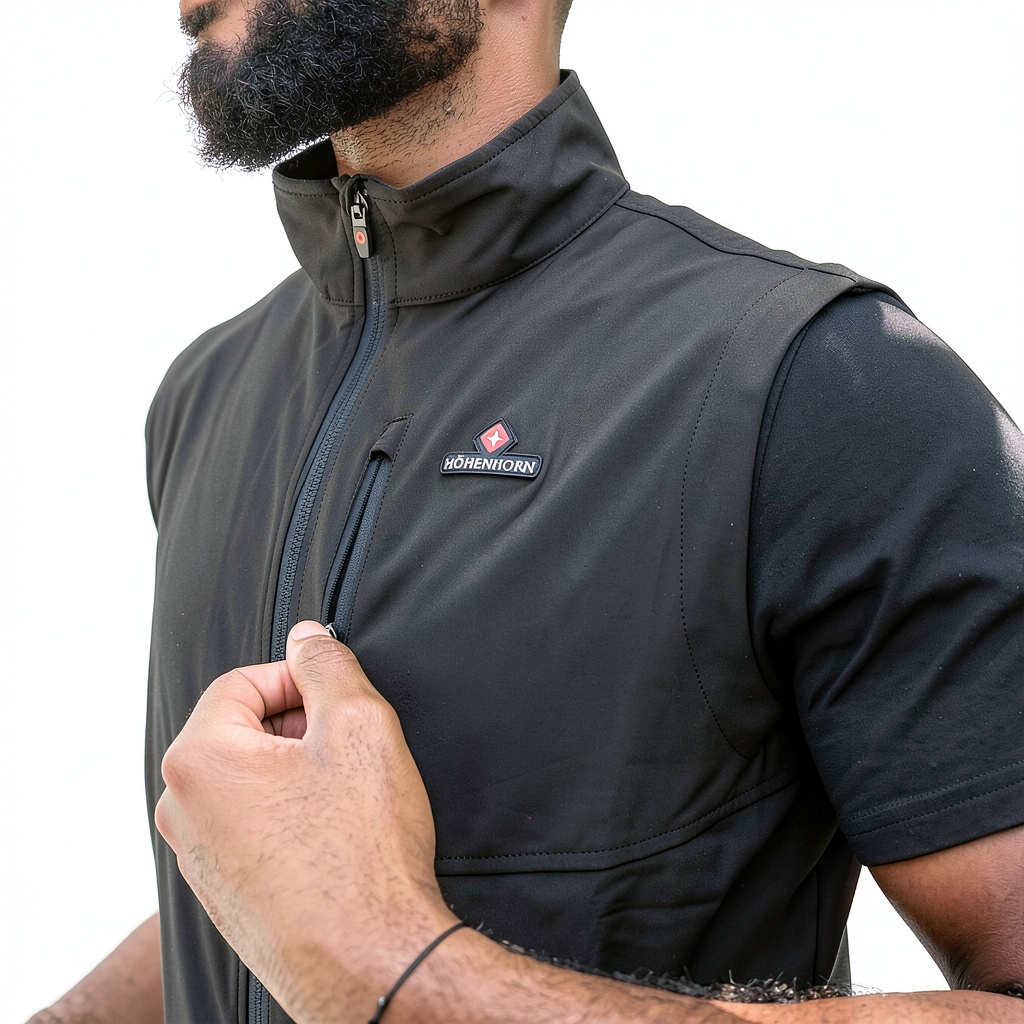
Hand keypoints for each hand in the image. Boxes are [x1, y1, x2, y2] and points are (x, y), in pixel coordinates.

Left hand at [154, 622, 457, 1023]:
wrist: (366, 963)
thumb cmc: (361, 851)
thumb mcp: (360, 727)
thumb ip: (328, 666)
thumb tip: (307, 637)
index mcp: (199, 759)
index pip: (242, 682)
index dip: (299, 679)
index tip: (341, 699)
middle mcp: (181, 809)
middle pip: (240, 729)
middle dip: (298, 726)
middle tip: (352, 748)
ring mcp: (195, 857)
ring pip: (247, 778)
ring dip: (295, 771)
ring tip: (347, 796)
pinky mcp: (221, 891)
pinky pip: (249, 824)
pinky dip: (288, 813)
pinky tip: (333, 835)